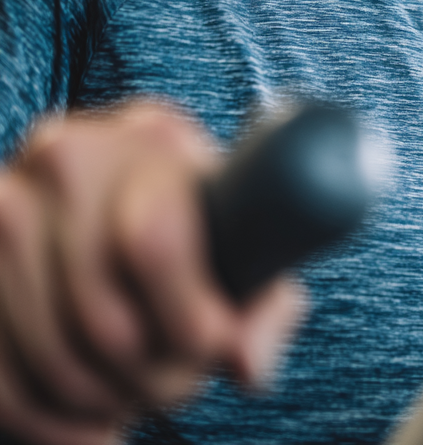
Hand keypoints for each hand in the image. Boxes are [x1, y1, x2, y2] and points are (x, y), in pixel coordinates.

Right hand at [0, 103, 304, 444]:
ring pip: (51, 351)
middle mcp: (67, 156)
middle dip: (152, 374)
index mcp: (151, 138)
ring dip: (103, 398)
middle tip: (180, 382)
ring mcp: (5, 204)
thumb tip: (244, 361)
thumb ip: (265, 304)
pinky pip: (1, 373)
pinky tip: (93, 420)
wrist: (116, 202)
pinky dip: (49, 419)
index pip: (153, 240)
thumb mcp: (248, 246)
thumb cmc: (198, 227)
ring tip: (139, 394)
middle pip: (102, 314)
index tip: (213, 347)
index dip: (187, 316)